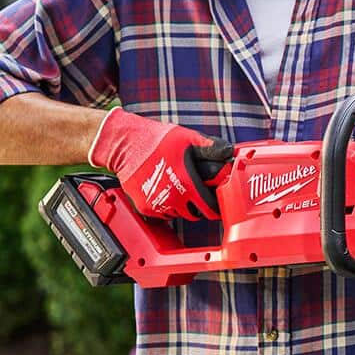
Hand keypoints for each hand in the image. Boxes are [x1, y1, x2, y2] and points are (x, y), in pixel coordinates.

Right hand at [88, 108, 232, 219]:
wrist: (125, 145)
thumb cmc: (157, 140)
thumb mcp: (188, 138)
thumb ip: (211, 147)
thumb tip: (229, 151)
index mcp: (186, 182)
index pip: (209, 206)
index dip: (216, 205)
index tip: (218, 201)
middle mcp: (172, 198)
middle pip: (195, 214)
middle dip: (200, 206)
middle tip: (199, 194)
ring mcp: (157, 205)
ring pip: (179, 215)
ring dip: (183, 207)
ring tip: (181, 189)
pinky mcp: (144, 208)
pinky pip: (163, 214)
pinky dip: (168, 207)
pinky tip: (166, 191)